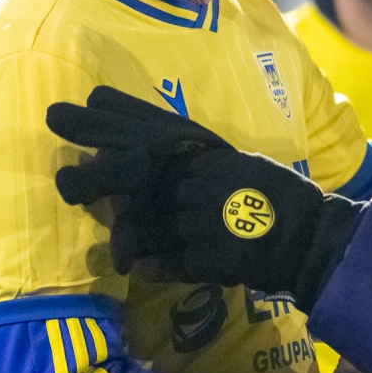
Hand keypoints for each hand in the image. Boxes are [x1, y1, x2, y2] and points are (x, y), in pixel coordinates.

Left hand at [48, 85, 361, 307]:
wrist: (307, 236)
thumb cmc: (278, 196)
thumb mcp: (238, 163)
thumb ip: (199, 160)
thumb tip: (160, 151)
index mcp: (205, 156)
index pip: (153, 129)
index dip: (115, 117)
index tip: (85, 102)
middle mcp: (195, 182)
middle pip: (132, 173)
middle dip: (92, 171)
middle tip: (64, 174)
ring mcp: (196, 220)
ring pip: (141, 226)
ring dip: (122, 235)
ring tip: (109, 243)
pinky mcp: (202, 257)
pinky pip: (162, 264)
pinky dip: (150, 267)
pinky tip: (137, 271)